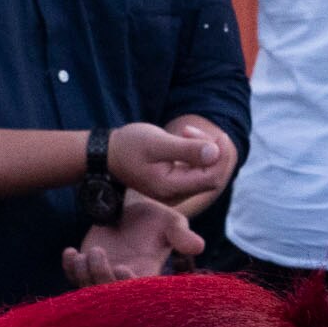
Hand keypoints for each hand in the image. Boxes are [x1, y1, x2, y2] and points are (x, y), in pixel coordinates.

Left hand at [62, 190, 203, 285]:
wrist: (132, 208)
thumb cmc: (155, 217)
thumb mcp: (172, 222)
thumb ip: (182, 235)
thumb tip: (198, 246)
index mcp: (145, 276)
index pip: (135, 296)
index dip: (126, 287)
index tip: (122, 267)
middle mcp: (123, 281)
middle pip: (107, 297)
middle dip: (100, 278)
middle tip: (98, 252)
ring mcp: (103, 275)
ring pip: (88, 290)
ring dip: (83, 274)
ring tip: (88, 251)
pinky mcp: (86, 266)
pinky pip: (74, 277)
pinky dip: (69, 268)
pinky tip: (71, 251)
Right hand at [108, 119, 229, 208]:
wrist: (106, 154)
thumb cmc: (129, 146)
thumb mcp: (157, 143)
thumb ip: (187, 150)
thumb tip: (215, 152)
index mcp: (171, 188)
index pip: (211, 178)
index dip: (221, 158)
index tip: (220, 135)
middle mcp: (174, 195)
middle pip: (210, 177)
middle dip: (211, 152)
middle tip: (192, 131)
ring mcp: (173, 191)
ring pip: (203, 173)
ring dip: (202, 150)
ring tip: (184, 132)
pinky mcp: (171, 183)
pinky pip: (194, 171)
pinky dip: (194, 154)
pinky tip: (182, 138)